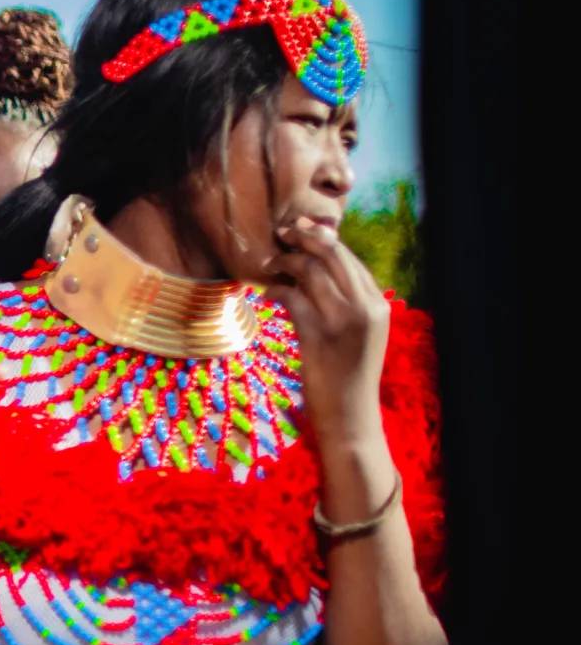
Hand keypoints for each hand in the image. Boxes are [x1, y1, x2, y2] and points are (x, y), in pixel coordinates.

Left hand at [266, 222, 388, 447]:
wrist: (351, 415)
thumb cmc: (348, 375)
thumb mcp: (359, 334)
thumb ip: (347, 303)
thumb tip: (315, 271)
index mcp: (378, 304)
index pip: (349, 259)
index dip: (322, 238)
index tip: (301, 229)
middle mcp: (365, 308)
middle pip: (331, 255)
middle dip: (304, 238)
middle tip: (282, 232)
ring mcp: (342, 322)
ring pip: (310, 272)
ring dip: (285, 262)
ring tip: (269, 264)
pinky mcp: (317, 337)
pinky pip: (292, 299)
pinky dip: (275, 290)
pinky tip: (266, 291)